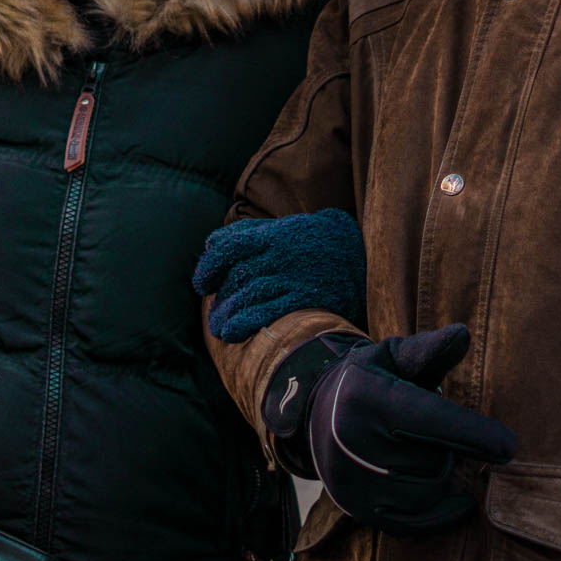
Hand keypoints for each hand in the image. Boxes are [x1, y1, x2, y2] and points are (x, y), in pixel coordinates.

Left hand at [193, 209, 365, 342]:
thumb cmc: (311, 241)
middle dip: (221, 296)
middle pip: (236, 275)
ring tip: (219, 327)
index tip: (202, 284)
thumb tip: (210, 245)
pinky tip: (232, 332)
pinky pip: (267, 312)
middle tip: (216, 311)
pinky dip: (244, 322)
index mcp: (271, 235)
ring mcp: (291, 277)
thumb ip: (247, 233)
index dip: (208, 266)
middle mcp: (278, 255)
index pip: (227, 246)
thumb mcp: (282, 228)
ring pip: (248, 295)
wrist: (358, 252)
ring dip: (227, 313)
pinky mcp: (304, 298)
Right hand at [265, 324, 517, 534]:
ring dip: (438, 474)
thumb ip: (430, 350)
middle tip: (427, 430)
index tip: (509, 447)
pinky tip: (463, 502)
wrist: (318, 414)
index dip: (472, 433)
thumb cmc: (372, 380)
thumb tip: (463, 334)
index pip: (428, 419)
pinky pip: (414, 523)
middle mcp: (353, 440)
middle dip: (446, 447)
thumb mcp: (395, 356)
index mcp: (367, 396)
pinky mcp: (357, 508)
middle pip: (433, 460)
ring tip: (418, 450)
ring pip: (428, 491)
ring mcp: (352, 479)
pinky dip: (442, 514)